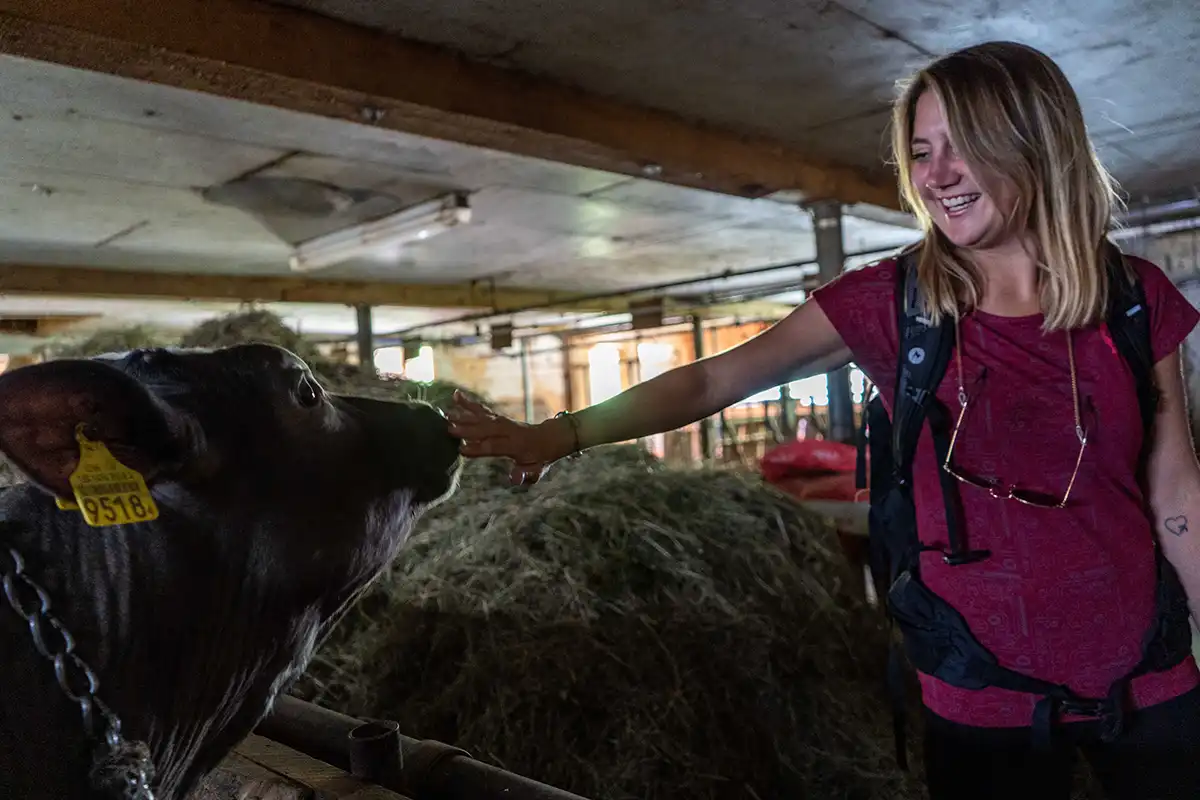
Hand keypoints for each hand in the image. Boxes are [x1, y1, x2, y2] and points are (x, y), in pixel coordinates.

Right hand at [446, 390, 573, 485]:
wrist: (549, 438)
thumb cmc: (540, 458)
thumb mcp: (537, 470)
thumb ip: (526, 474)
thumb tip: (514, 479)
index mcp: (517, 445)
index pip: (495, 446)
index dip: (479, 449)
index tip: (461, 449)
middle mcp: (509, 430)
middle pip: (486, 429)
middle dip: (468, 430)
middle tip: (448, 429)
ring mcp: (503, 422)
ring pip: (482, 417)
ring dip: (464, 415)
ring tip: (446, 414)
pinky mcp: (498, 417)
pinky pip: (482, 409)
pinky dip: (469, 403)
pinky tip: (455, 395)